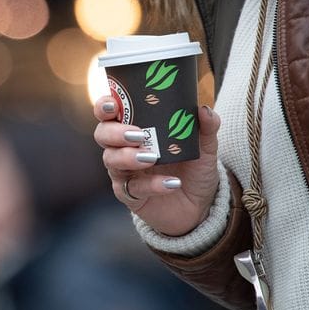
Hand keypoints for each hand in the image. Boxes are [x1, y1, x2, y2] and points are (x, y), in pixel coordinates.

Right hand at [94, 96, 220, 235]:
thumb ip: (206, 126)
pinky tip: (172, 183)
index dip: (105, 106)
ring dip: (127, 157)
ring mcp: (124, 172)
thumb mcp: (204, 146)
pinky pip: (133, 188)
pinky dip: (151, 184)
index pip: (110, 113)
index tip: (114, 105)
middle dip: (114, 132)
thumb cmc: (193, 169)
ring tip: (151, 157)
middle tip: (138, 135)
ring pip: (110, 160)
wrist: (200, 205)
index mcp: (135, 128)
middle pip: (102, 134)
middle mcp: (123, 148)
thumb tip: (204, 110)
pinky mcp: (130, 195)